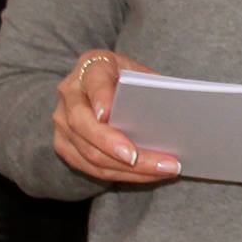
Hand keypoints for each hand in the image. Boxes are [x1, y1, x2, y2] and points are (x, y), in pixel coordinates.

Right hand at [53, 50, 179, 184]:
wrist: (99, 86)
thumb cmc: (127, 78)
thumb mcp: (139, 71)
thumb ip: (150, 85)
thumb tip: (178, 108)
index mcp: (92, 66)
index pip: (94, 81)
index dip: (100, 97)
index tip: (108, 114)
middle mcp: (70, 94)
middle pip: (84, 124)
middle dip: (114, 145)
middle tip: (141, 158)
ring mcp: (63, 122)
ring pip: (90, 152)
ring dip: (127, 168)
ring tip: (163, 168)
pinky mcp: (64, 145)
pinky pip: (91, 167)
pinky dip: (122, 174)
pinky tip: (148, 175)